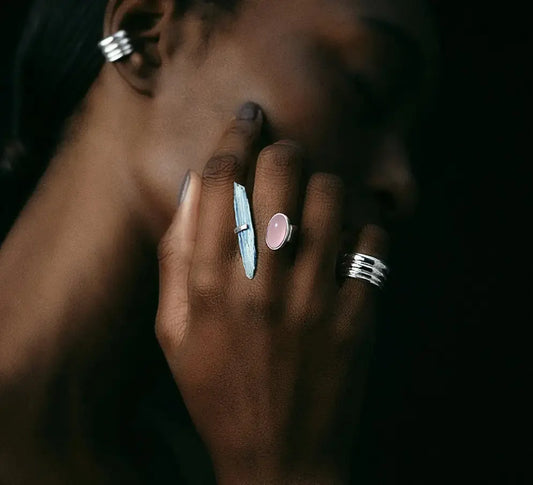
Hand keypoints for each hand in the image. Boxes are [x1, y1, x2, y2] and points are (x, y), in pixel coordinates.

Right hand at [156, 104, 387, 483]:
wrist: (275, 453)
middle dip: (283, 151)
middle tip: (284, 158)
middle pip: (281, 171)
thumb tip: (197, 189)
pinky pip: (372, 242)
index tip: (247, 117)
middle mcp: (263, 280)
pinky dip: (364, 231)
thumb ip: (176, 256)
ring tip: (317, 203)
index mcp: (210, 281)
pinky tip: (347, 245)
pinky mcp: (357, 316)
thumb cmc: (215, 389)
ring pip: (332, 196)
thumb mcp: (172, 330)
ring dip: (325, 186)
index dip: (235, 136)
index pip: (223, 178)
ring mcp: (315, 297)